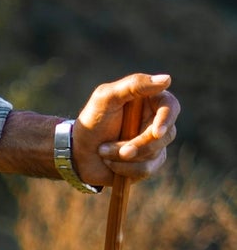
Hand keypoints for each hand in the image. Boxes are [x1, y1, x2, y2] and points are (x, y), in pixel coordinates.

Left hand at [71, 73, 178, 187]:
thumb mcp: (105, 98)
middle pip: (165, 134)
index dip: (166, 120)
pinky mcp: (149, 163)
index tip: (156, 132)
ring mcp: (155, 143)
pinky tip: (110, 163)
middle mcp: (156, 121)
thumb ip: (133, 85)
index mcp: (149, 101)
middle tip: (112, 149)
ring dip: (124, 157)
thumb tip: (167, 79)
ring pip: (155, 154)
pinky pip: (147, 169)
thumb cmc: (92, 121)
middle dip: (138, 144)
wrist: (78, 152)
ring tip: (103, 152)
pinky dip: (125, 169)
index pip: (171, 106)